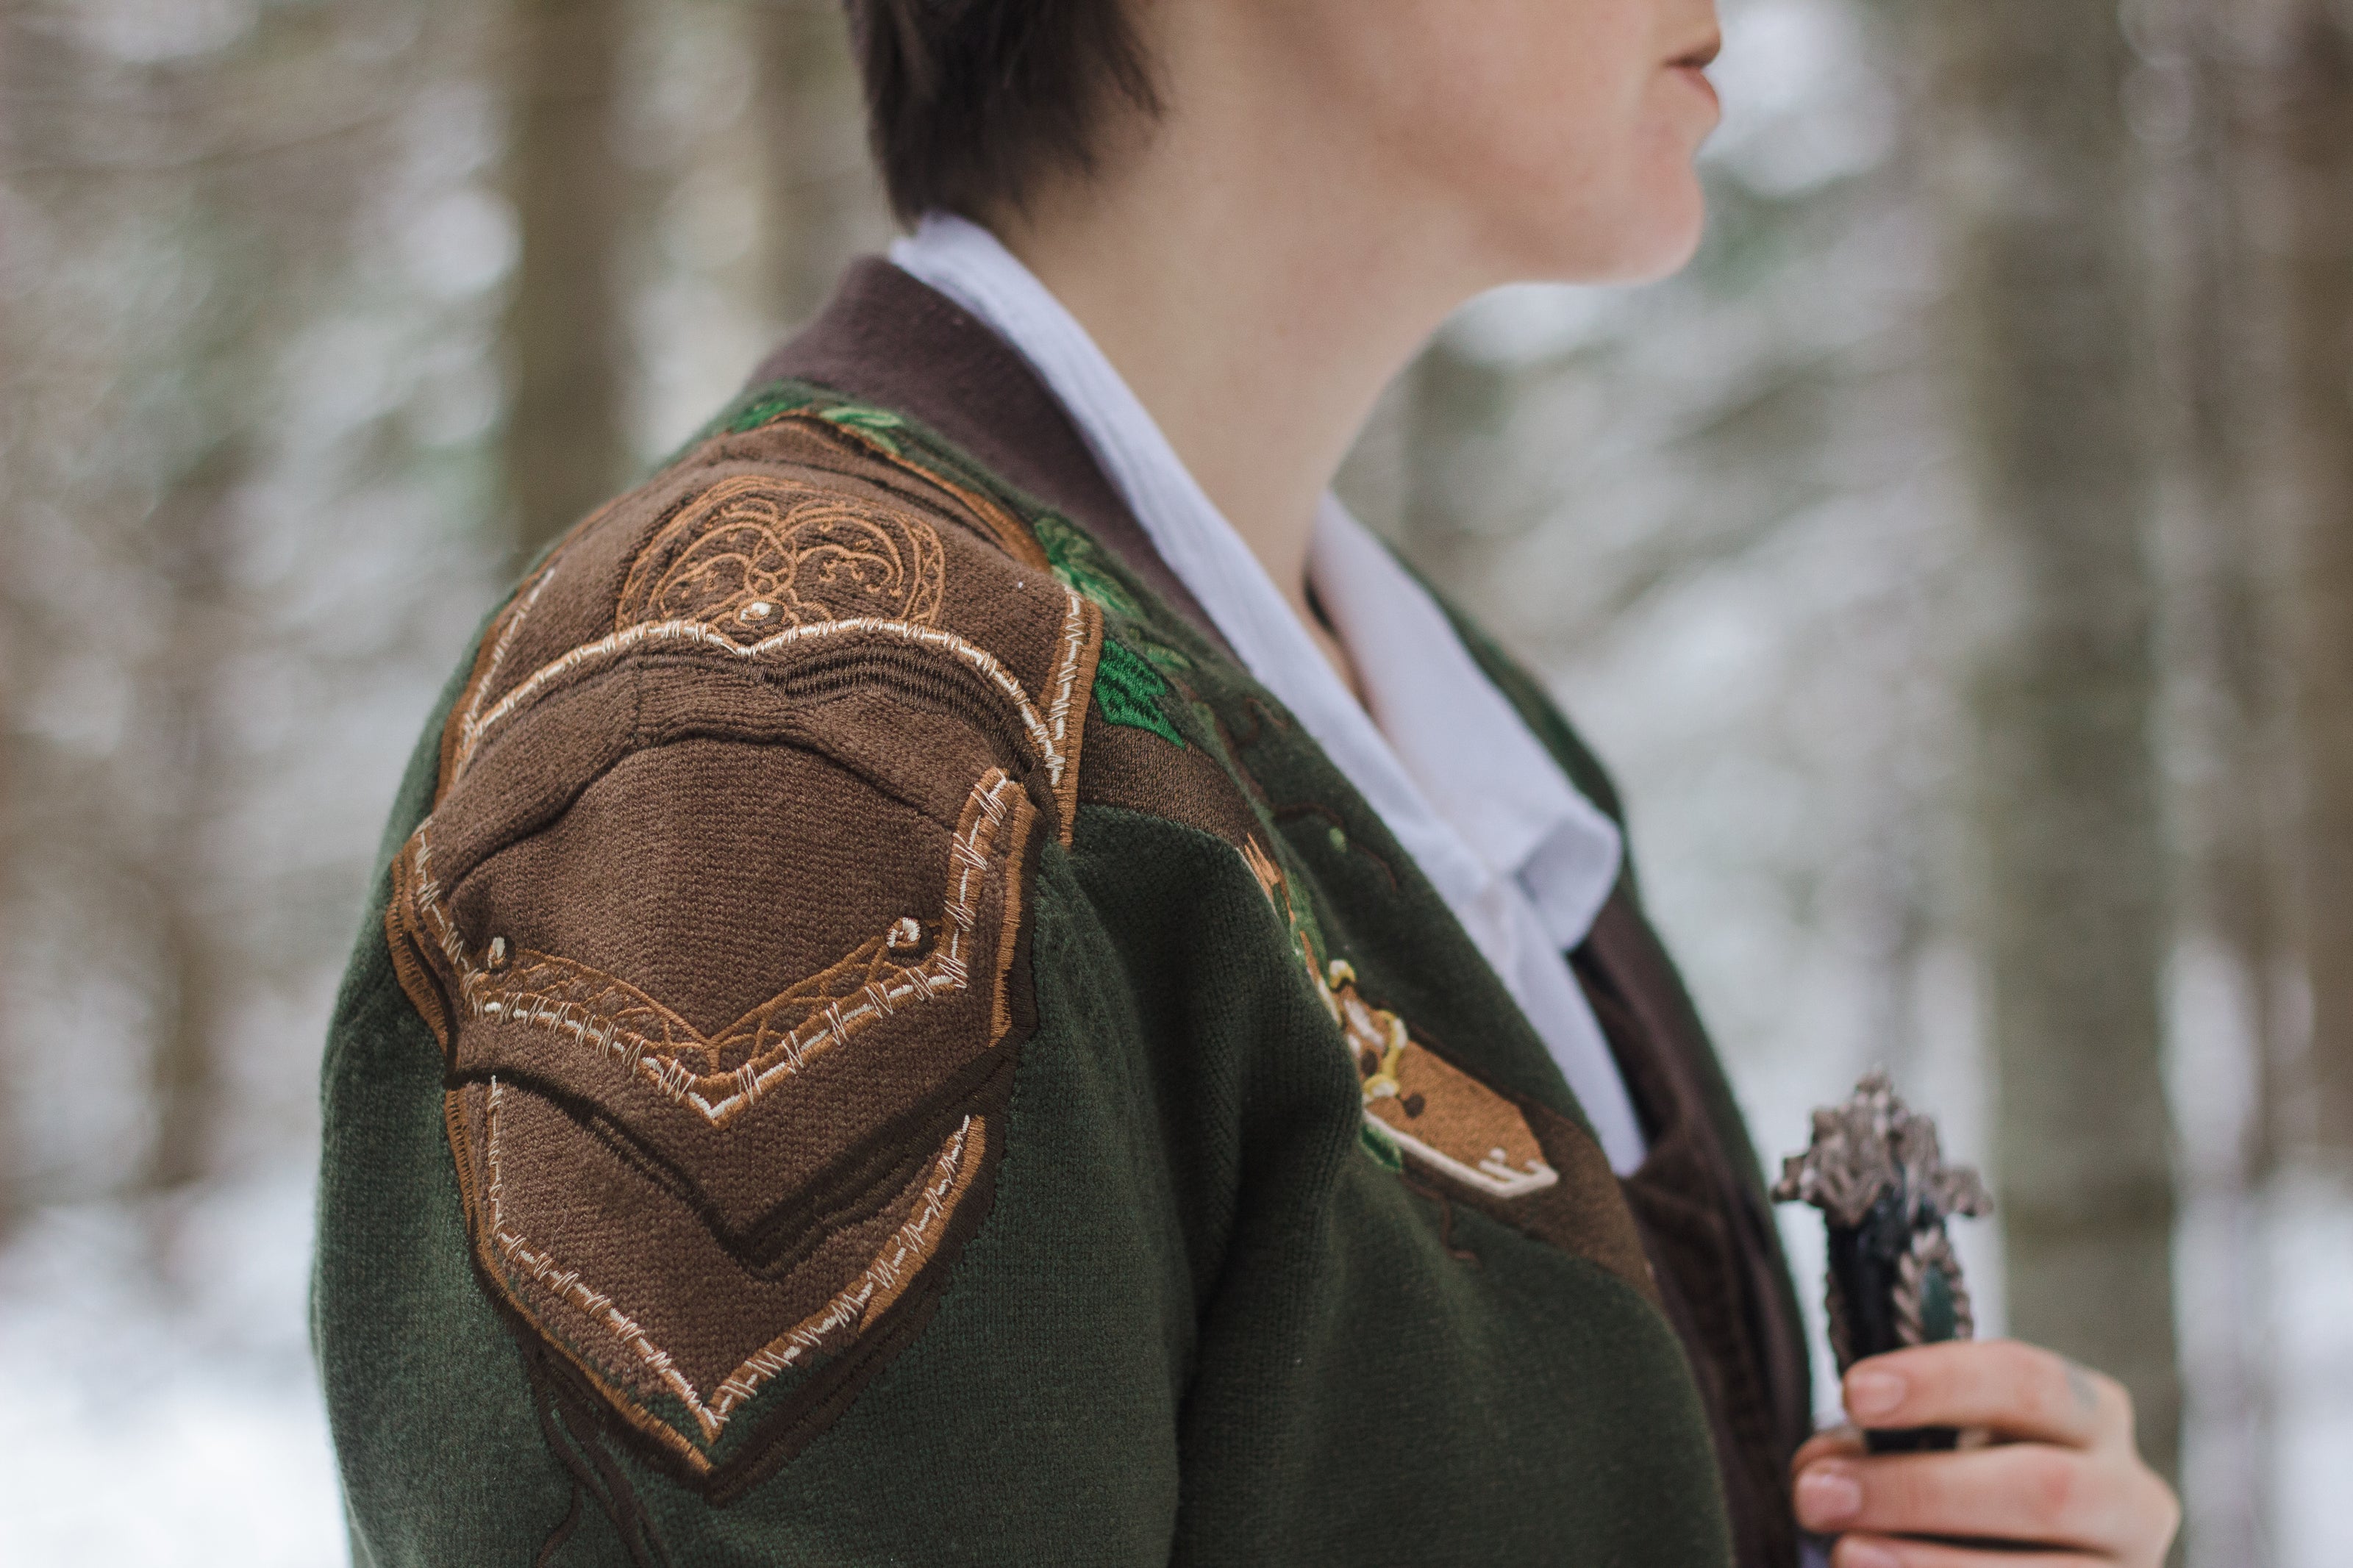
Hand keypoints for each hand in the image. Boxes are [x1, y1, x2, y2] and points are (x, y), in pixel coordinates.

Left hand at [1789, 1340, 2179, 1567]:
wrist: (2035, 1552)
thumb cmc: (1976, 1483)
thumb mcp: (1944, 1446)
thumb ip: (1883, 1444)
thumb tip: (1821, 1470)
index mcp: (2091, 1415)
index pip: (2026, 1380)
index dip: (1940, 1384)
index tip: (1855, 1392)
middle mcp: (2129, 1494)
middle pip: (2042, 1487)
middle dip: (1919, 1490)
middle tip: (1818, 1493)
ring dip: (1927, 1563)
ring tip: (1844, 1554)